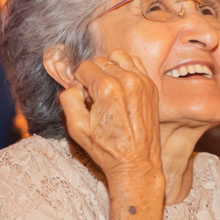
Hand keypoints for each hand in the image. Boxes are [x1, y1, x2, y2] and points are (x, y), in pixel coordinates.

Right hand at [58, 49, 162, 182]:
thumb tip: (73, 84)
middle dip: (92, 74)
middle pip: (100, 61)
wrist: (136, 162)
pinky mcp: (151, 86)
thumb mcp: (76, 128)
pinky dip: (125, 69)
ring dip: (109, 67)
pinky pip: (135, 63)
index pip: (84, 67)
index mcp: (107, 88)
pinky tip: (121, 86)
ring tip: (106, 87)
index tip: (81, 94)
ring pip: (118, 57)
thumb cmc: (107, 148)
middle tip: (93, 95)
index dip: (77, 79)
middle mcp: (127, 80)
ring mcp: (142, 82)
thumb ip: (68, 99)